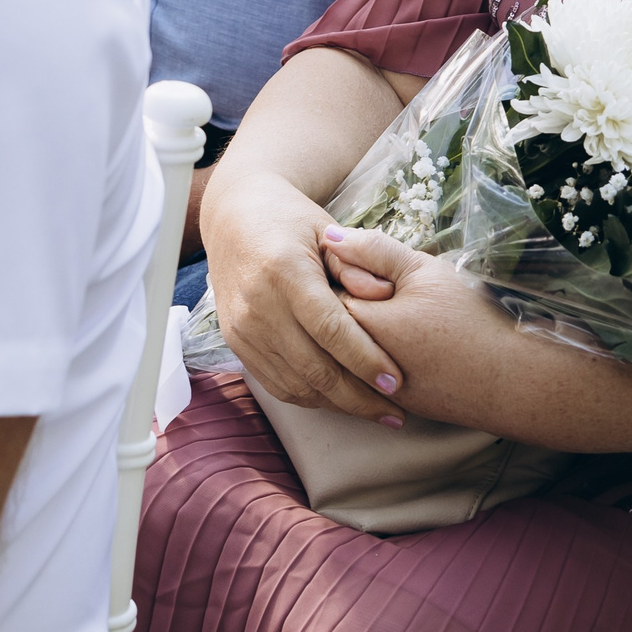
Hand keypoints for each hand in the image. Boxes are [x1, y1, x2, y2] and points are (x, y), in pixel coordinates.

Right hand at [203, 170, 403, 420]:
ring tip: (375, 411)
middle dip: (358, 397)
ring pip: (296, 384)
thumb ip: (359, 262)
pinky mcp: (235, 343)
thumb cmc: (291, 221)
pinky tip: (339, 400)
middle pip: (314, 368)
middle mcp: (258, 306)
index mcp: (285, 271)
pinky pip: (276, 384)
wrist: (235, 218)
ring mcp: (242, 329)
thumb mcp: (328, 229)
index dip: (365, 360)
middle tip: (396, 413)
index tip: (396, 382)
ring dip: (338, 404)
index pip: (331, 329)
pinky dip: (311, 397)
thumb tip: (387, 295)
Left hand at [324, 228, 517, 430]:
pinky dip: (381, 358)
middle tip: (397, 296)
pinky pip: (370, 375)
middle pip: (334, 322)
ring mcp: (370, 390)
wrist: (509, 380)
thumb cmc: (468, 321)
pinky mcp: (390, 405)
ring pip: (350, 350)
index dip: (353, 272)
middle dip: (357, 301)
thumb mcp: (422, 271)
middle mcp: (353, 363)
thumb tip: (330, 236)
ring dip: (366, 332)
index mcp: (358, 323)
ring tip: (409, 321)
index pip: (326, 287)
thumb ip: (374, 250)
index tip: (383, 274)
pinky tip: (415, 347)